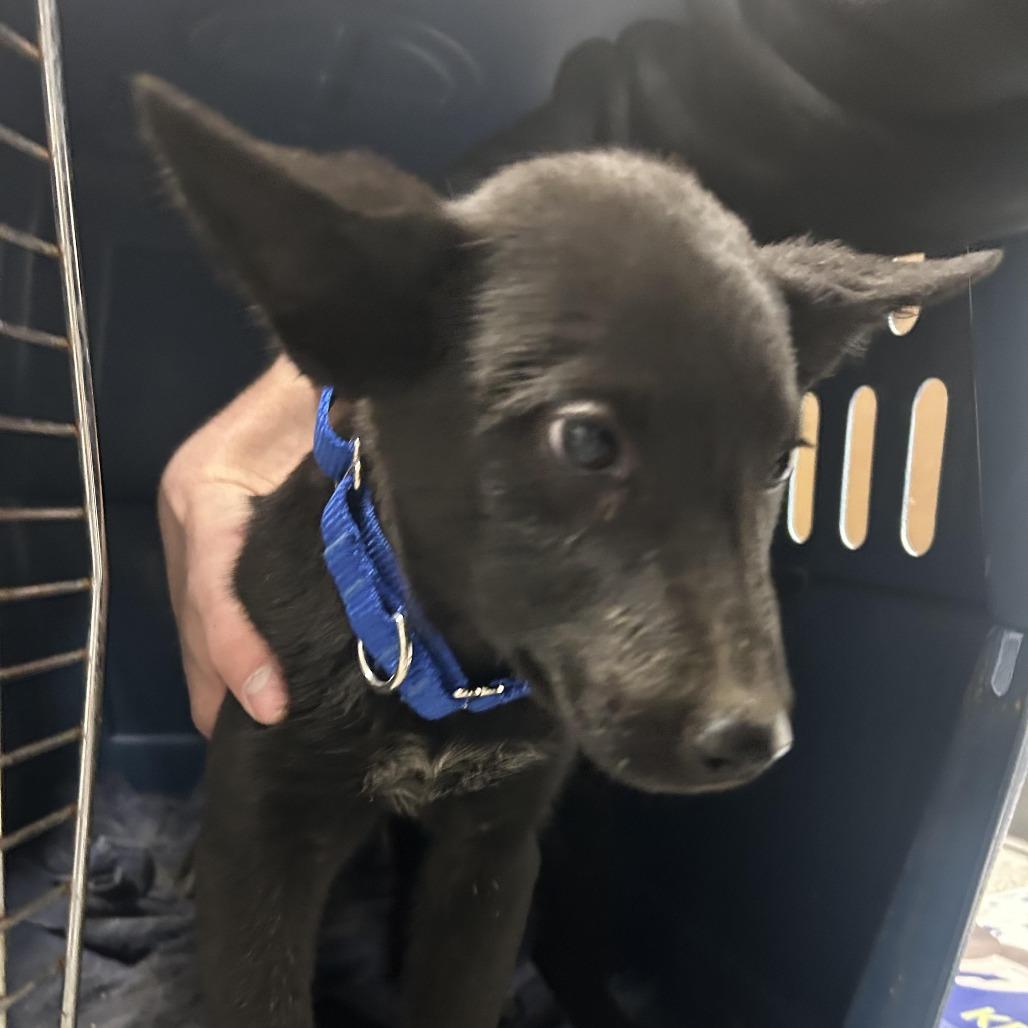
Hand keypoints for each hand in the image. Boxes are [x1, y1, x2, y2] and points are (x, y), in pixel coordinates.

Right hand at [158, 356, 320, 735]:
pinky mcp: (214, 538)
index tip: (272, 703)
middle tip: (261, 743)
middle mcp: (188, 513)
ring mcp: (193, 528)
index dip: (238, 647)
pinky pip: (211, 604)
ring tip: (254, 731)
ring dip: (220, 677)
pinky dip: (228, 649)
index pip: (213, 581)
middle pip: (196, 615)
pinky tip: (253, 687)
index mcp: (207, 487)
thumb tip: (366, 560)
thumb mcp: (327, 426)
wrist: (320, 361)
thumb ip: (332, 485)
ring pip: (196, 619)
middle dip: (222, 683)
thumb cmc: (328, 386)